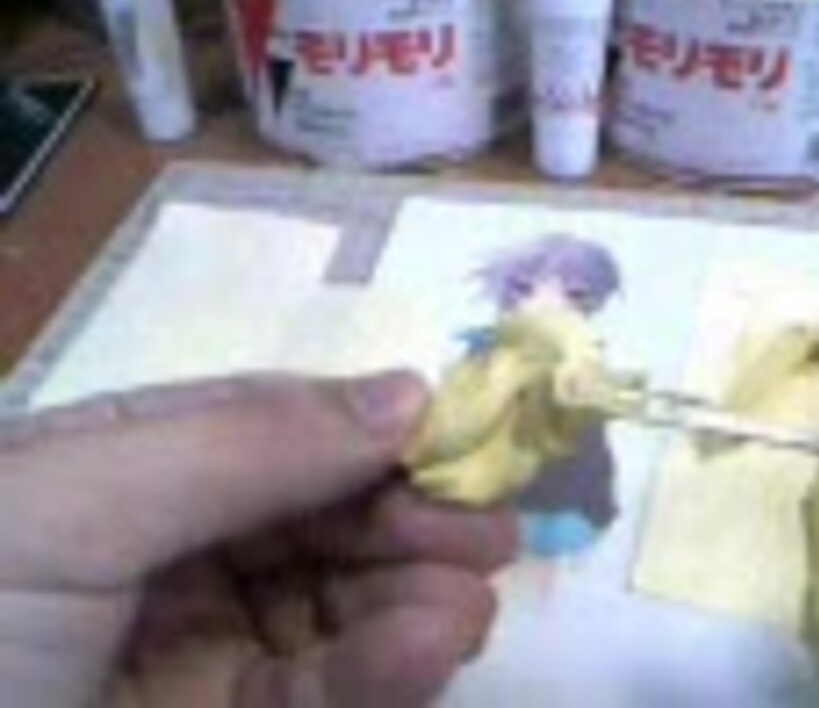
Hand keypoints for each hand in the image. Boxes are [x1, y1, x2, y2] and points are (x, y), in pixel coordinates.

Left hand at [0, 372, 516, 706]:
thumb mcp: (79, 502)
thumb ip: (248, 442)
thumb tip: (413, 390)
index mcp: (131, 462)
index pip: (280, 427)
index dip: (371, 428)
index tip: (462, 437)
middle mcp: (175, 544)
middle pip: (323, 516)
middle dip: (409, 516)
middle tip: (490, 527)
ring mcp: (204, 644)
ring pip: (337, 605)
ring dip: (414, 596)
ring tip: (471, 595)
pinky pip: (322, 689)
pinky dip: (386, 668)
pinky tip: (434, 644)